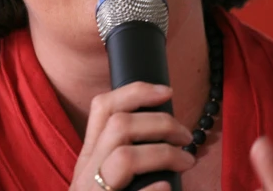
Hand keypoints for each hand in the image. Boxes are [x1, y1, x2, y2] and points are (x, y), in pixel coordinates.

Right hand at [70, 82, 195, 190]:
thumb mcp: (106, 178)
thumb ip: (124, 155)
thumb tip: (165, 129)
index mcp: (89, 157)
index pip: (102, 107)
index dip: (135, 91)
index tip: (166, 91)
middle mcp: (85, 172)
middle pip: (119, 125)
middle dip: (160, 123)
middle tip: (186, 136)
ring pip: (124, 155)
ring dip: (163, 152)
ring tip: (186, 162)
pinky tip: (166, 188)